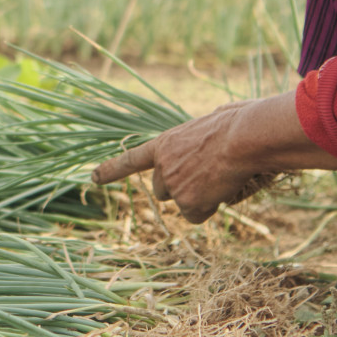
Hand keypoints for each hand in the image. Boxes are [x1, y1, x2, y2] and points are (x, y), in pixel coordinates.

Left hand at [91, 91, 336, 223]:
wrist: (243, 138)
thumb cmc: (239, 124)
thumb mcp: (215, 120)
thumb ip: (204, 134)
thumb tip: (220, 135)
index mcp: (165, 143)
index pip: (131, 160)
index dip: (111, 170)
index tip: (92, 177)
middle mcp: (162, 166)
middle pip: (162, 191)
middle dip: (181, 189)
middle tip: (206, 176)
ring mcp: (172, 185)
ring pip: (182, 204)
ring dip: (197, 198)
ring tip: (218, 179)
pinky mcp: (187, 202)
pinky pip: (198, 215)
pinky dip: (210, 208)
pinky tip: (222, 189)